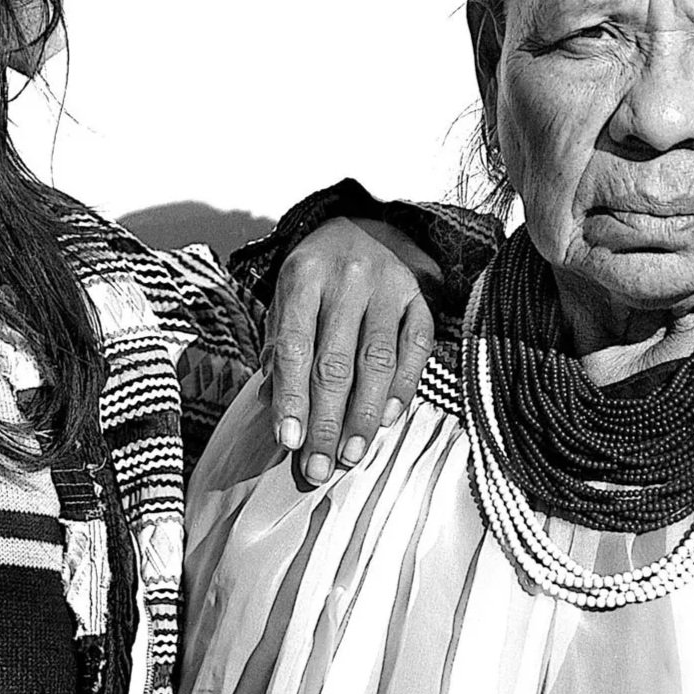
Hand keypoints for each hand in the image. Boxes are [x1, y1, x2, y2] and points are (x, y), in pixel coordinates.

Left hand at [267, 216, 439, 490]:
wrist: (365, 225)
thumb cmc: (317, 275)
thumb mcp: (287, 296)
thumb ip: (280, 345)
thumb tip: (274, 404)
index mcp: (304, 276)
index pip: (296, 346)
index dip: (292, 396)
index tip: (289, 440)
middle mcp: (348, 280)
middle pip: (336, 362)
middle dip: (327, 422)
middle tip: (318, 468)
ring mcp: (388, 288)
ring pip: (377, 361)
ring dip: (363, 415)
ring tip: (351, 456)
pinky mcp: (419, 298)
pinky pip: (415, 349)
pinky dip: (402, 387)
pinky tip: (387, 419)